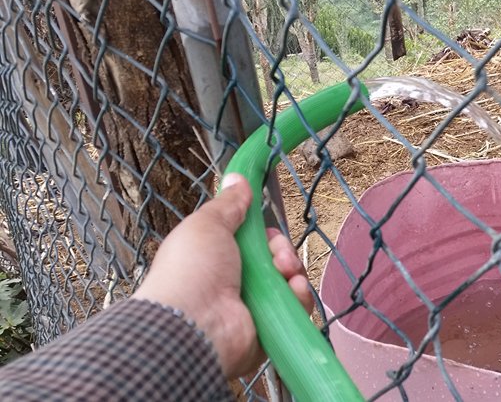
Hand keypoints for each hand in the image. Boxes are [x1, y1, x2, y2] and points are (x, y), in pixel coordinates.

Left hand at [133, 173, 312, 377]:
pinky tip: (293, 291)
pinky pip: (296, 309)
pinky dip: (299, 298)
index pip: (255, 243)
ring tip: (285, 274)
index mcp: (219, 260)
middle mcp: (236, 285)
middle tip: (278, 257)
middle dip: (283, 252)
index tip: (268, 231)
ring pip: (290, 283)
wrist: (194, 324)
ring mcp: (254, 309)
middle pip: (276, 261)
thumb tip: (237, 178)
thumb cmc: (193, 271)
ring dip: (293, 272)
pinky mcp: (270, 330)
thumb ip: (228, 204)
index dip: (267, 235)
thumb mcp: (207, 225)